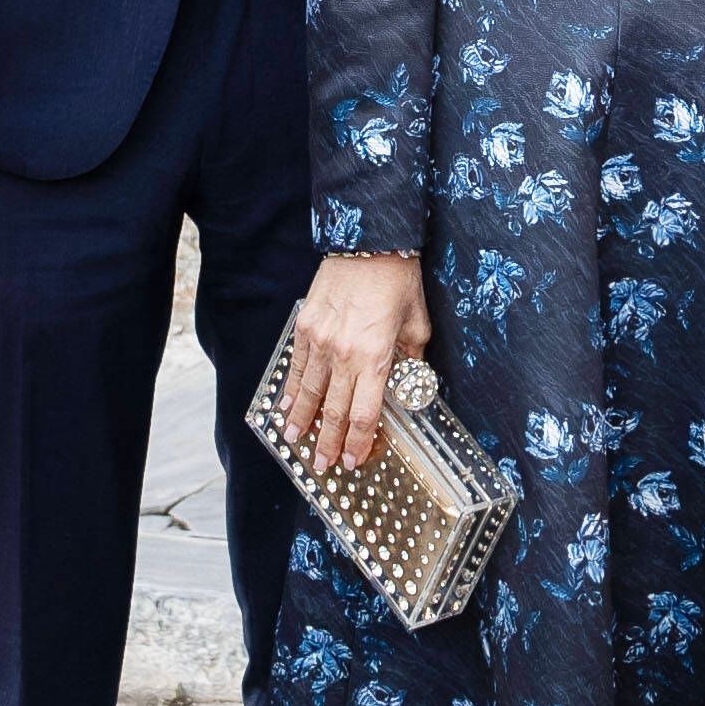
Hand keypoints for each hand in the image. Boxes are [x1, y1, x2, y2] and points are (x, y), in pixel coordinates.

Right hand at [282, 252, 429, 470]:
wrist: (369, 241)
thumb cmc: (398, 281)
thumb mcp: (417, 322)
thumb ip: (411, 358)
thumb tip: (408, 383)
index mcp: (376, 357)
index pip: (365, 412)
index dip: (359, 441)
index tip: (355, 460)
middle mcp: (345, 354)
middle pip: (334, 409)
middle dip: (329, 441)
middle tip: (322, 464)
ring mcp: (321, 340)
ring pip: (310, 390)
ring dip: (302, 419)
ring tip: (295, 439)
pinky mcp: (306, 325)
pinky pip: (297, 364)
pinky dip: (291, 387)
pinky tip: (286, 403)